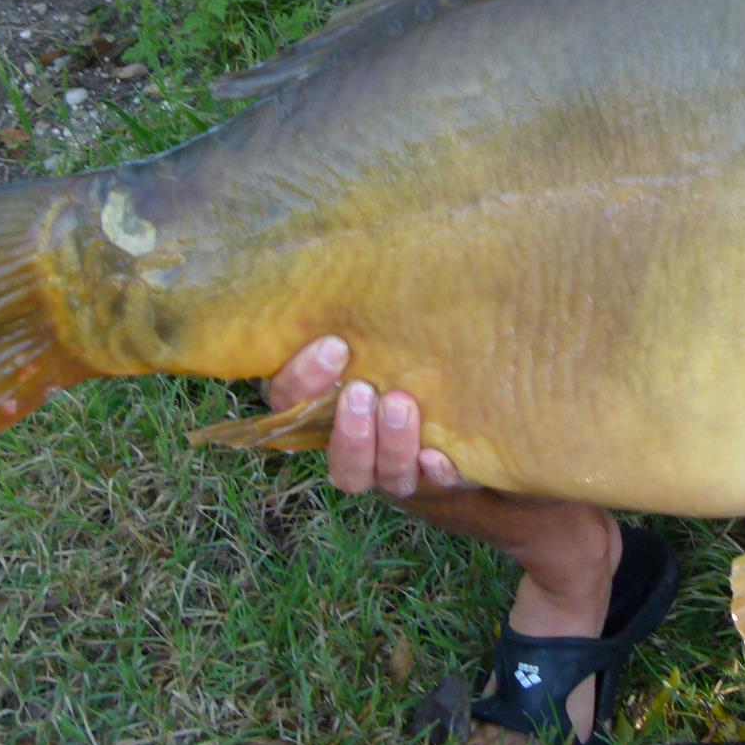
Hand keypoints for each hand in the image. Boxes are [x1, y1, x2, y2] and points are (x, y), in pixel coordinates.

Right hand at [266, 336, 477, 498]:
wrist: (455, 396)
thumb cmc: (395, 350)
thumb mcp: (367, 334)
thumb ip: (353, 322)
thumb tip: (342, 260)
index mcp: (319, 412)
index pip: (289, 407)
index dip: (302, 382)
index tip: (333, 345)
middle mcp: (354, 448)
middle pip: (338, 459)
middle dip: (349, 430)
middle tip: (362, 390)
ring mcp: (395, 468)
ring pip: (384, 476)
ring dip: (390, 445)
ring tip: (401, 405)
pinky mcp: (439, 475)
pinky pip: (435, 483)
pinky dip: (435, 472)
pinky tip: (438, 456)